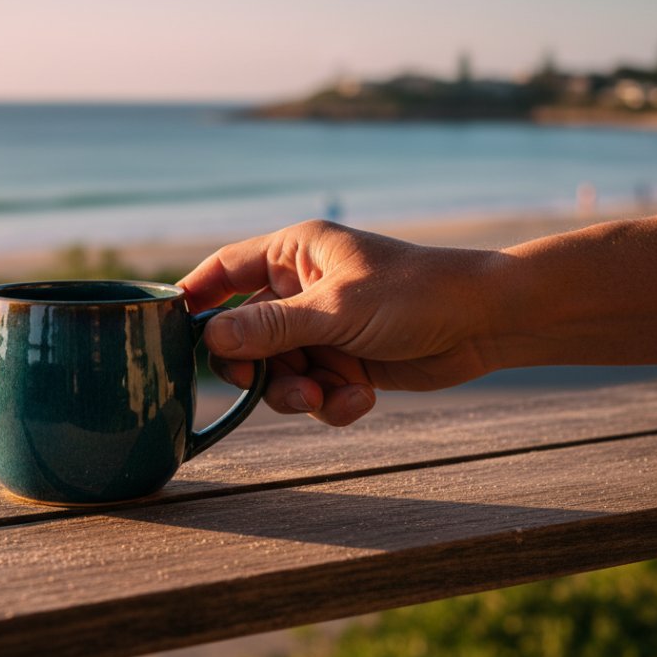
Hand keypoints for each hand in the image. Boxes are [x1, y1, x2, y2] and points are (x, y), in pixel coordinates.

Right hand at [179, 220, 503, 425]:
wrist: (488, 323)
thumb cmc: (416, 295)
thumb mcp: (337, 311)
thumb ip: (271, 327)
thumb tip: (209, 341)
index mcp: (294, 253)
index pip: (223, 270)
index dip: (194, 299)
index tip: (169, 332)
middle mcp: (302, 288)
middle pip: (244, 335)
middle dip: (256, 369)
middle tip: (266, 386)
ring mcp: (323, 327)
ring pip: (278, 372)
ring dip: (296, 393)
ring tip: (327, 396)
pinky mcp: (346, 361)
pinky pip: (315, 391)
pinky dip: (332, 402)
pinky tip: (362, 399)